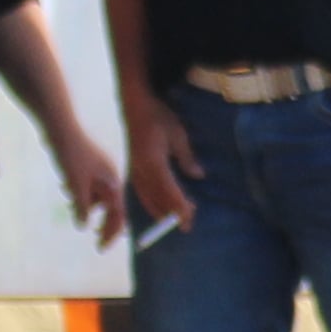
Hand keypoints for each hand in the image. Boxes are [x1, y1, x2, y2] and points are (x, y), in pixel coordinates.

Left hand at [51, 128, 132, 246]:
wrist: (60, 128)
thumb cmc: (71, 155)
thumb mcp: (76, 185)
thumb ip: (81, 207)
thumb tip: (84, 226)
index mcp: (113, 182)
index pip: (118, 214)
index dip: (113, 232)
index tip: (102, 247)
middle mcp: (109, 178)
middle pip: (111, 208)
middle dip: (105, 225)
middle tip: (96, 242)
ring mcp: (97, 172)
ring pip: (97, 198)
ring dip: (87, 207)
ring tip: (75, 211)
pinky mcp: (86, 167)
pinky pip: (87, 188)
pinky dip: (79, 194)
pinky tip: (66, 189)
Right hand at [122, 95, 199, 232]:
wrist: (135, 106)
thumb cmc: (158, 117)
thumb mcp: (178, 135)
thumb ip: (187, 157)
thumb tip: (198, 176)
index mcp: (153, 162)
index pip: (168, 190)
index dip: (179, 206)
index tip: (190, 217)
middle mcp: (141, 170)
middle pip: (157, 199)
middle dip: (171, 214)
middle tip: (187, 225)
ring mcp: (134, 170)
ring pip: (147, 199)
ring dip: (161, 211)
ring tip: (176, 220)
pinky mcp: (133, 169)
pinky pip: (141, 193)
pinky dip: (152, 204)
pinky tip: (160, 209)